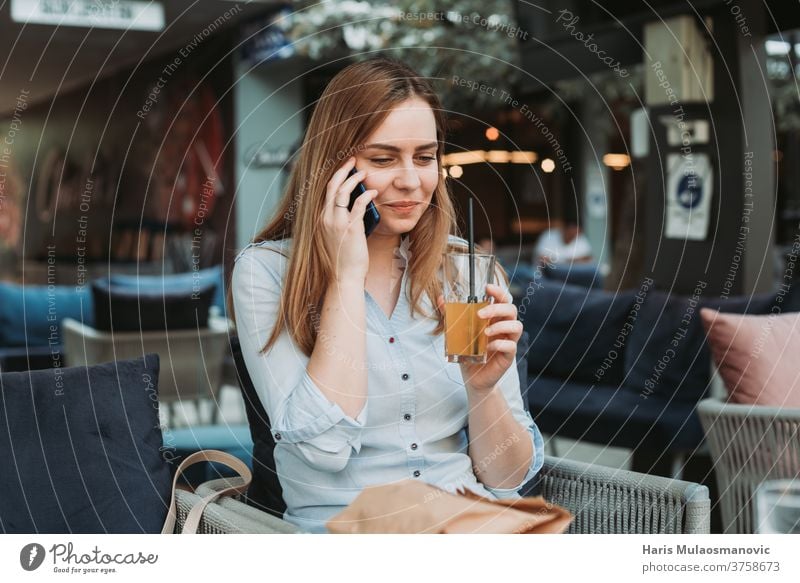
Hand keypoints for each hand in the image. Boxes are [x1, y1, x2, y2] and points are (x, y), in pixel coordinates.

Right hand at [322, 157, 377, 281]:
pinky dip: (366, 196)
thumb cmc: (345, 258)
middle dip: (342, 170)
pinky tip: (373, 192)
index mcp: (322, 218)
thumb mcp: (339, 235)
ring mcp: (336, 223)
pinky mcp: (350, 229)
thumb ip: (343, 219)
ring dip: (354, 179)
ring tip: (364, 172)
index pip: (326, 191)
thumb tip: (358, 203)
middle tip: (353, 160)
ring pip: (342, 192)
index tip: (345, 167)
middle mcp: (325, 218)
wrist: (344, 276)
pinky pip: (357, 206)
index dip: (335, 176)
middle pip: (332, 186)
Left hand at [437, 283, 521, 392]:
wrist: (473, 378)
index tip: (487, 288)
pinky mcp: (508, 356)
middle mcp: (504, 328)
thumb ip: (451, 315)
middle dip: (497, 308)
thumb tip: (440, 298)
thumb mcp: (457, 333)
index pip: (503, 300)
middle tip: (480, 314)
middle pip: (511, 310)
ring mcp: (508, 341)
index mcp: (494, 319)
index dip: (499, 291)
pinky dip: (500, 344)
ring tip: (485, 332)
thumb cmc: (468, 353)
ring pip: (517, 326)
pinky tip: (488, 347)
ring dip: (501, 326)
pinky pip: (511, 346)